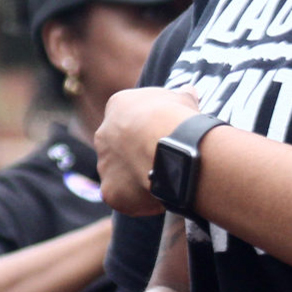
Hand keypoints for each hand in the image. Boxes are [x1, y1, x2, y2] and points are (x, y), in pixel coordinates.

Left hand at [96, 87, 199, 214]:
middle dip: (138, 155)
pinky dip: (139, 200)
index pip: (129, 120)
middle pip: (120, 148)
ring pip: (120, 175)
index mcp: (117, 108)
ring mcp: (104, 165)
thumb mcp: (182, 100)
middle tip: (164, 162)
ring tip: (166, 181)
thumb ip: (180, 98)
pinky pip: (124, 198)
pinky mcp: (110, 191)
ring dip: (138, 178)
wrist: (170, 144)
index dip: (148, 130)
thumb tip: (188, 91)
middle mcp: (103, 136)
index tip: (165, 138)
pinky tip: (160, 197)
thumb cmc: (177, 118)